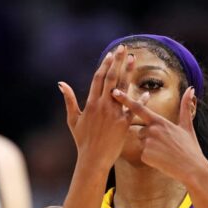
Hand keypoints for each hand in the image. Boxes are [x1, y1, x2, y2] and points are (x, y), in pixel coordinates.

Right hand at [58, 45, 142, 169]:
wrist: (93, 159)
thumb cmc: (82, 140)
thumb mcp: (72, 120)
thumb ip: (69, 100)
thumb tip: (61, 84)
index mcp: (90, 103)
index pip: (98, 78)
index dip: (104, 65)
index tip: (110, 54)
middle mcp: (103, 105)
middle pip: (111, 78)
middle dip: (117, 61)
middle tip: (123, 48)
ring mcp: (114, 114)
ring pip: (123, 88)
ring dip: (128, 72)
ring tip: (133, 59)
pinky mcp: (124, 124)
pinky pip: (133, 108)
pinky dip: (139, 100)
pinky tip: (146, 91)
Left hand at [111, 87, 207, 182]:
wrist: (192, 169)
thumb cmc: (190, 148)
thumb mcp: (187, 126)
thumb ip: (185, 107)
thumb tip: (191, 89)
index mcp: (160, 121)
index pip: (139, 108)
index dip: (126, 99)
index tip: (115, 92)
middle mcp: (152, 130)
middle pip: (141, 131)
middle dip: (149, 137)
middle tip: (166, 145)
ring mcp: (147, 143)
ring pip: (142, 143)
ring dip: (150, 148)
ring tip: (165, 153)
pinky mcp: (145, 156)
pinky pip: (143, 155)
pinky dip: (151, 158)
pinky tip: (162, 160)